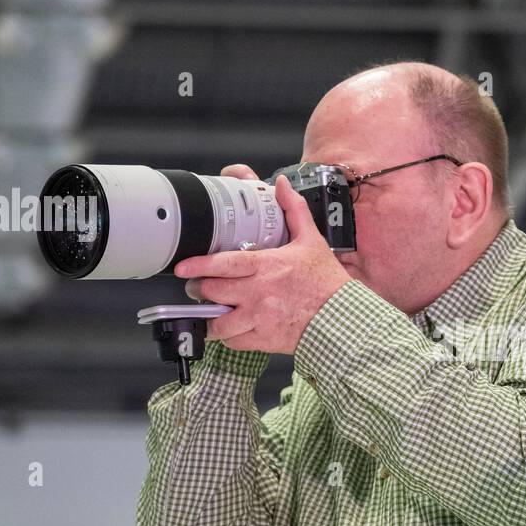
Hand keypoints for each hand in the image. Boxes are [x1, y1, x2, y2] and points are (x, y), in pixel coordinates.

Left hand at [174, 165, 351, 354]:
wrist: (342, 318)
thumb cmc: (327, 282)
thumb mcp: (312, 241)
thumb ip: (293, 210)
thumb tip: (282, 185)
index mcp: (266, 266)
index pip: (222, 264)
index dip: (198, 265)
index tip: (183, 267)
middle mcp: (258, 292)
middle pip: (212, 291)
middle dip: (200, 289)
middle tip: (199, 287)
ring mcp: (259, 318)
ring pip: (218, 322)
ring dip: (212, 318)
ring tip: (213, 312)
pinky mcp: (263, 339)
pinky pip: (233, 341)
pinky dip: (228, 336)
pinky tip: (232, 329)